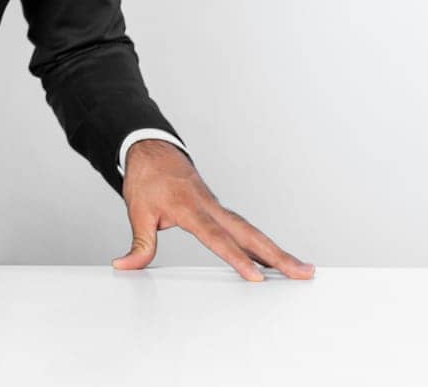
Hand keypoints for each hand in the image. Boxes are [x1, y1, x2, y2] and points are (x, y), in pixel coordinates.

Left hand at [111, 139, 314, 281]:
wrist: (152, 151)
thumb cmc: (146, 179)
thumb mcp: (136, 211)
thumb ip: (138, 243)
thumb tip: (124, 266)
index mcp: (190, 208)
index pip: (217, 238)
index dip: (237, 258)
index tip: (256, 276)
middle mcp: (210, 207)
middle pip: (249, 234)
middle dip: (277, 256)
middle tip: (302, 272)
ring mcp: (217, 207)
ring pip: (251, 231)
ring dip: (277, 251)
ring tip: (302, 270)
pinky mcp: (219, 209)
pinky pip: (245, 228)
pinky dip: (262, 244)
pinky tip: (276, 261)